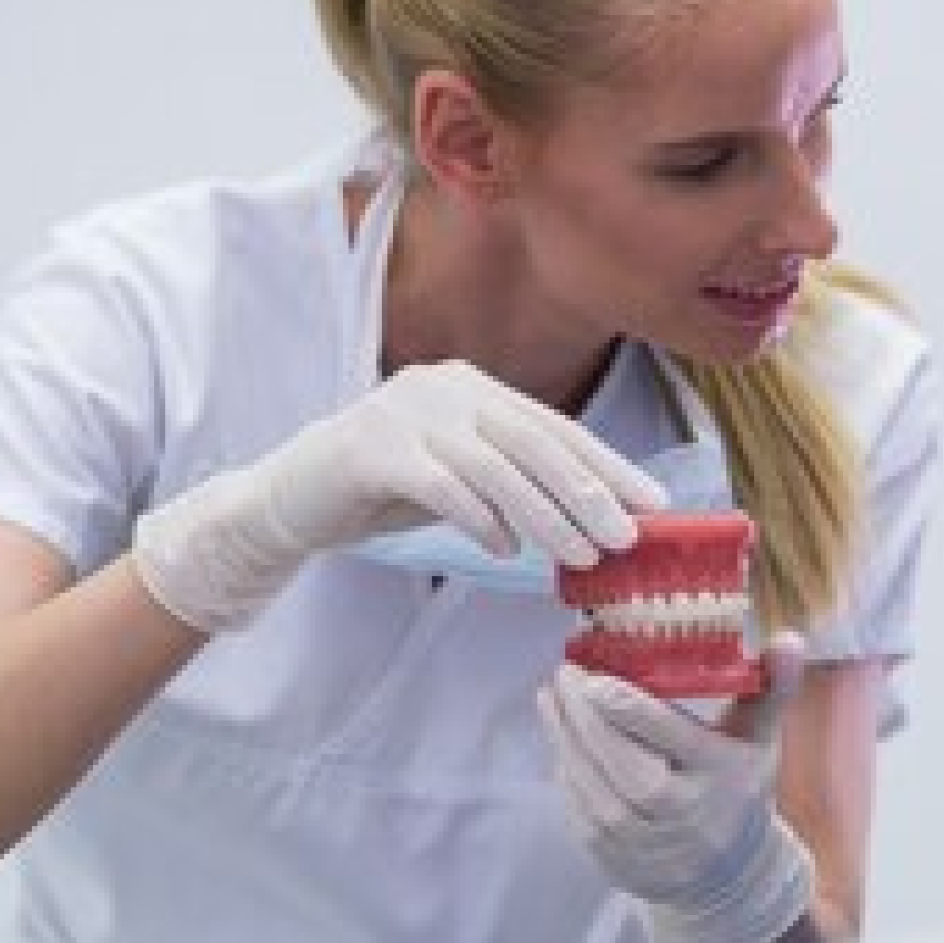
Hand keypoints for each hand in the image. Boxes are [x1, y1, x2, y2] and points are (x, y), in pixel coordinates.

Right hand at [132, 359, 664, 632]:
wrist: (289, 498)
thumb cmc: (384, 493)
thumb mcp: (460, 481)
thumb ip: (514, 485)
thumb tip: (594, 521)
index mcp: (471, 386)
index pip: (554, 426)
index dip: (608, 465)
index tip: (654, 503)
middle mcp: (442, 387)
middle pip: (533, 442)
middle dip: (587, 492)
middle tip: (626, 537)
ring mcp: (404, 412)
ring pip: (495, 466)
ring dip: (545, 515)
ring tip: (581, 556)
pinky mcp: (370, 447)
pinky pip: (442, 485)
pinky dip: (479, 519)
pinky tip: (504, 551)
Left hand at [538, 636, 815, 942]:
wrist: (728, 874)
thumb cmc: (739, 790)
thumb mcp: (761, 739)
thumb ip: (773, 686)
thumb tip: (791, 638)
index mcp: (720, 773)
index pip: (667, 734)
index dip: (624, 704)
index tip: (594, 674)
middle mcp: (683, 810)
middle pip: (621, 759)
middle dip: (584, 714)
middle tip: (564, 674)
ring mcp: (645, 839)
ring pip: (591, 783)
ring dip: (564, 736)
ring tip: (551, 697)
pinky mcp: (613, 856)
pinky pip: (578, 806)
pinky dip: (565, 768)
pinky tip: (559, 736)